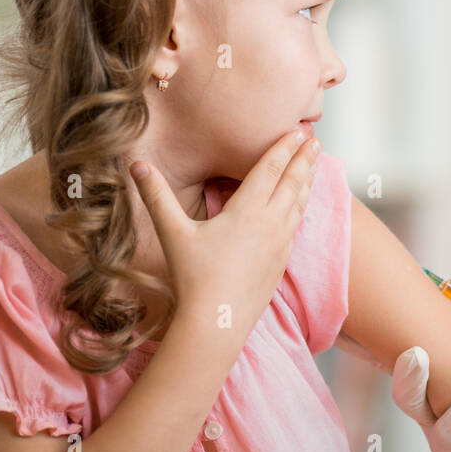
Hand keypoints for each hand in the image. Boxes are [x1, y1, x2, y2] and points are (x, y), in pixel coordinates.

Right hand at [129, 128, 319, 344]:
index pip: (270, 169)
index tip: (297, 131)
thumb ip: (156, 196)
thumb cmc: (193, 277)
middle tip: (315, 139)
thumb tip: (135, 164)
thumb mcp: (172, 233)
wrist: (218, 321)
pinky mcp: (283, 260)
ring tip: (313, 165)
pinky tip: (301, 206)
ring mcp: (281, 242)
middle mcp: (271, 222)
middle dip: (303, 158)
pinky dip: (302, 207)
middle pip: (292, 182)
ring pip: (299, 203)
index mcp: (248, 210)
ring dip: (307, 181)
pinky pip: (297, 225)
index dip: (284, 148)